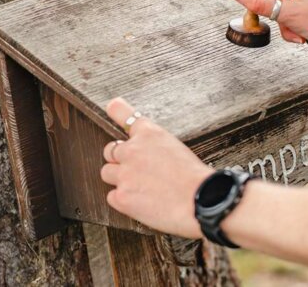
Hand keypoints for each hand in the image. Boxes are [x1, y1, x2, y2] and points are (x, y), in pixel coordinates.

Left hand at [100, 98, 212, 238]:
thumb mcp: (178, 150)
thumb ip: (157, 150)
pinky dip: (123, 200)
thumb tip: (149, 158)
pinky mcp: (122, 197)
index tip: (113, 105)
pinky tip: (140, 203)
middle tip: (133, 169)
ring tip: (139, 188)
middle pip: (110, 150)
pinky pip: (112, 197)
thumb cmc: (195, 178)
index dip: (117, 110)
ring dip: (119, 179)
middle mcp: (132, 150)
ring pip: (107, 173)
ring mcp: (124, 174)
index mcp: (149, 135)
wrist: (200, 200)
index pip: (125, 115)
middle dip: (119, 159)